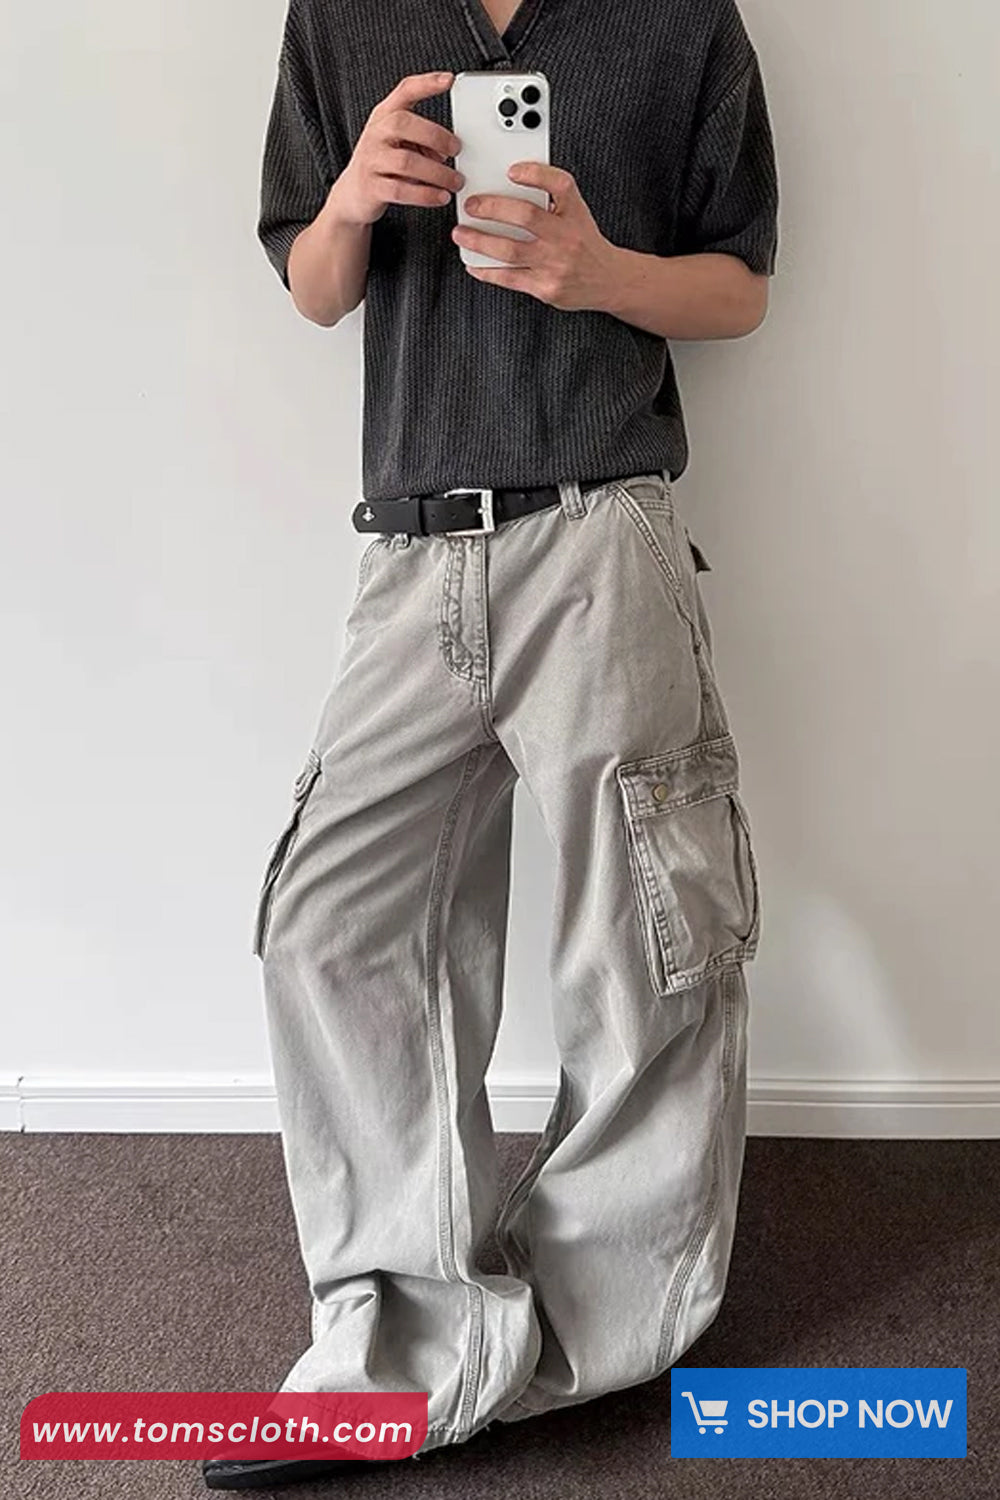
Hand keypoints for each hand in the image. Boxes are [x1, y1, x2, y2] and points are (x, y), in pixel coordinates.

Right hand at [331, 72, 463, 226]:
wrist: (353, 194)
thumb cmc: (381, 164)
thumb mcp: (399, 143)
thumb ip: (422, 141)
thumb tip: (445, 153)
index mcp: (385, 116)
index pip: (404, 91)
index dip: (426, 83)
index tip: (449, 80)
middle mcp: (376, 134)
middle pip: (403, 123)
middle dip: (434, 136)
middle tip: (456, 150)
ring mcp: (371, 160)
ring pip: (406, 161)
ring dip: (436, 172)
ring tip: (454, 181)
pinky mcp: (372, 188)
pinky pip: (401, 190)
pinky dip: (425, 194)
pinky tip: (440, 196)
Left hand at [451, 162, 617, 310]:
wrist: (609, 280)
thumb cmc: (585, 242)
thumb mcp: (577, 214)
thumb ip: (551, 200)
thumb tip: (507, 186)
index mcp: (575, 213)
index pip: (560, 185)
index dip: (536, 174)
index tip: (512, 170)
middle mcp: (567, 237)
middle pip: (526, 216)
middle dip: (492, 208)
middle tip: (471, 204)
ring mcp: (555, 265)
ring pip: (511, 250)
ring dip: (480, 240)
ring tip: (461, 233)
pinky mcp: (546, 288)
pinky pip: (510, 278)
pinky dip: (487, 271)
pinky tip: (473, 263)